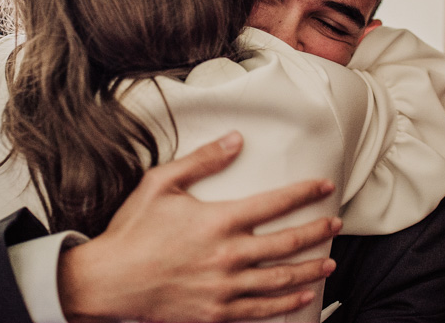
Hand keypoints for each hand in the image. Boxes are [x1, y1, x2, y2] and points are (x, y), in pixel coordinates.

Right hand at [58, 131, 340, 322]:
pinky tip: (302, 297)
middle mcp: (228, 255)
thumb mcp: (161, 183)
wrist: (108, 282)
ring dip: (310, 270)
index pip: (275, 203)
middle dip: (317, 232)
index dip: (305, 192)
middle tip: (336, 224)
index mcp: (218, 220)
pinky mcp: (216, 313)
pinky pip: (260, 310)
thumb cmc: (132, 230)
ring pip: (280, 279)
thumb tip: (236, 139)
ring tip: (329, 263)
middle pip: (287, 243)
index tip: (325, 186)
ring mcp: (224, 288)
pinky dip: (286, 303)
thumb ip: (202, 160)